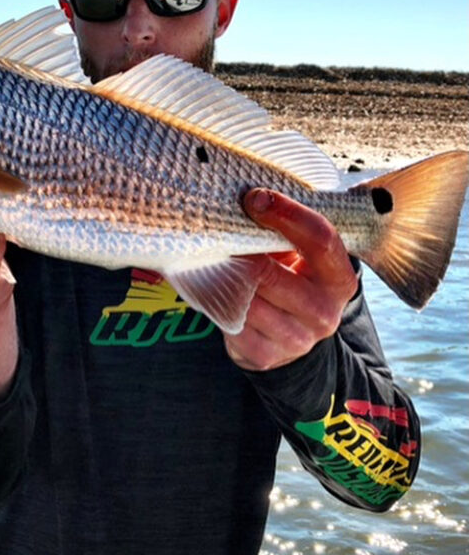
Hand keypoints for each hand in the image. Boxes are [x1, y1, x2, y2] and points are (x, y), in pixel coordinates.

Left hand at [224, 189, 357, 371]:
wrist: (287, 341)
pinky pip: (231, 319)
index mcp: (340, 281)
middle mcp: (324, 313)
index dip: (287, 214)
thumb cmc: (292, 284)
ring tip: (213, 259)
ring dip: (224, 277)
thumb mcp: (303, 260)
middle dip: (240, 250)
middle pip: (270, 272)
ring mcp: (296, 339)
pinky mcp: (265, 355)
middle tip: (218, 232)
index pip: (320, 240)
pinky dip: (217, 300)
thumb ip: (290, 235)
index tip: (255, 199)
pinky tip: (214, 288)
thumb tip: (251, 199)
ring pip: (246, 297)